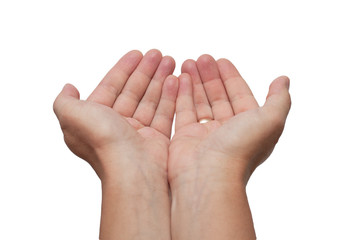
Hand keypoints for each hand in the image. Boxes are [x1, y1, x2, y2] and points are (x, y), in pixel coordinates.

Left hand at [54, 49, 176, 180]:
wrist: (131, 170)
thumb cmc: (102, 142)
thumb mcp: (71, 116)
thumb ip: (65, 100)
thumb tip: (69, 87)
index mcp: (96, 119)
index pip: (111, 87)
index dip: (124, 69)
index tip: (137, 54)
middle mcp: (116, 125)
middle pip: (133, 91)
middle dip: (146, 71)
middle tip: (158, 54)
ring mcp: (137, 132)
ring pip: (150, 100)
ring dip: (159, 80)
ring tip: (170, 62)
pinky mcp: (156, 139)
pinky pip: (164, 113)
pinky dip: (169, 97)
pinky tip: (175, 81)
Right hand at [168, 54, 290, 239]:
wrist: (209, 176)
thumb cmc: (240, 150)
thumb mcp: (271, 121)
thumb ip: (279, 99)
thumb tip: (283, 80)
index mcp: (248, 126)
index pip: (239, 94)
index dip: (231, 77)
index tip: (221, 60)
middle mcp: (227, 129)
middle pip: (218, 96)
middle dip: (211, 76)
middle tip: (202, 58)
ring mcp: (205, 133)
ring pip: (200, 101)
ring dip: (195, 81)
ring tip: (188, 62)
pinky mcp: (186, 136)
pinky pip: (184, 110)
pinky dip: (182, 94)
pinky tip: (180, 78)